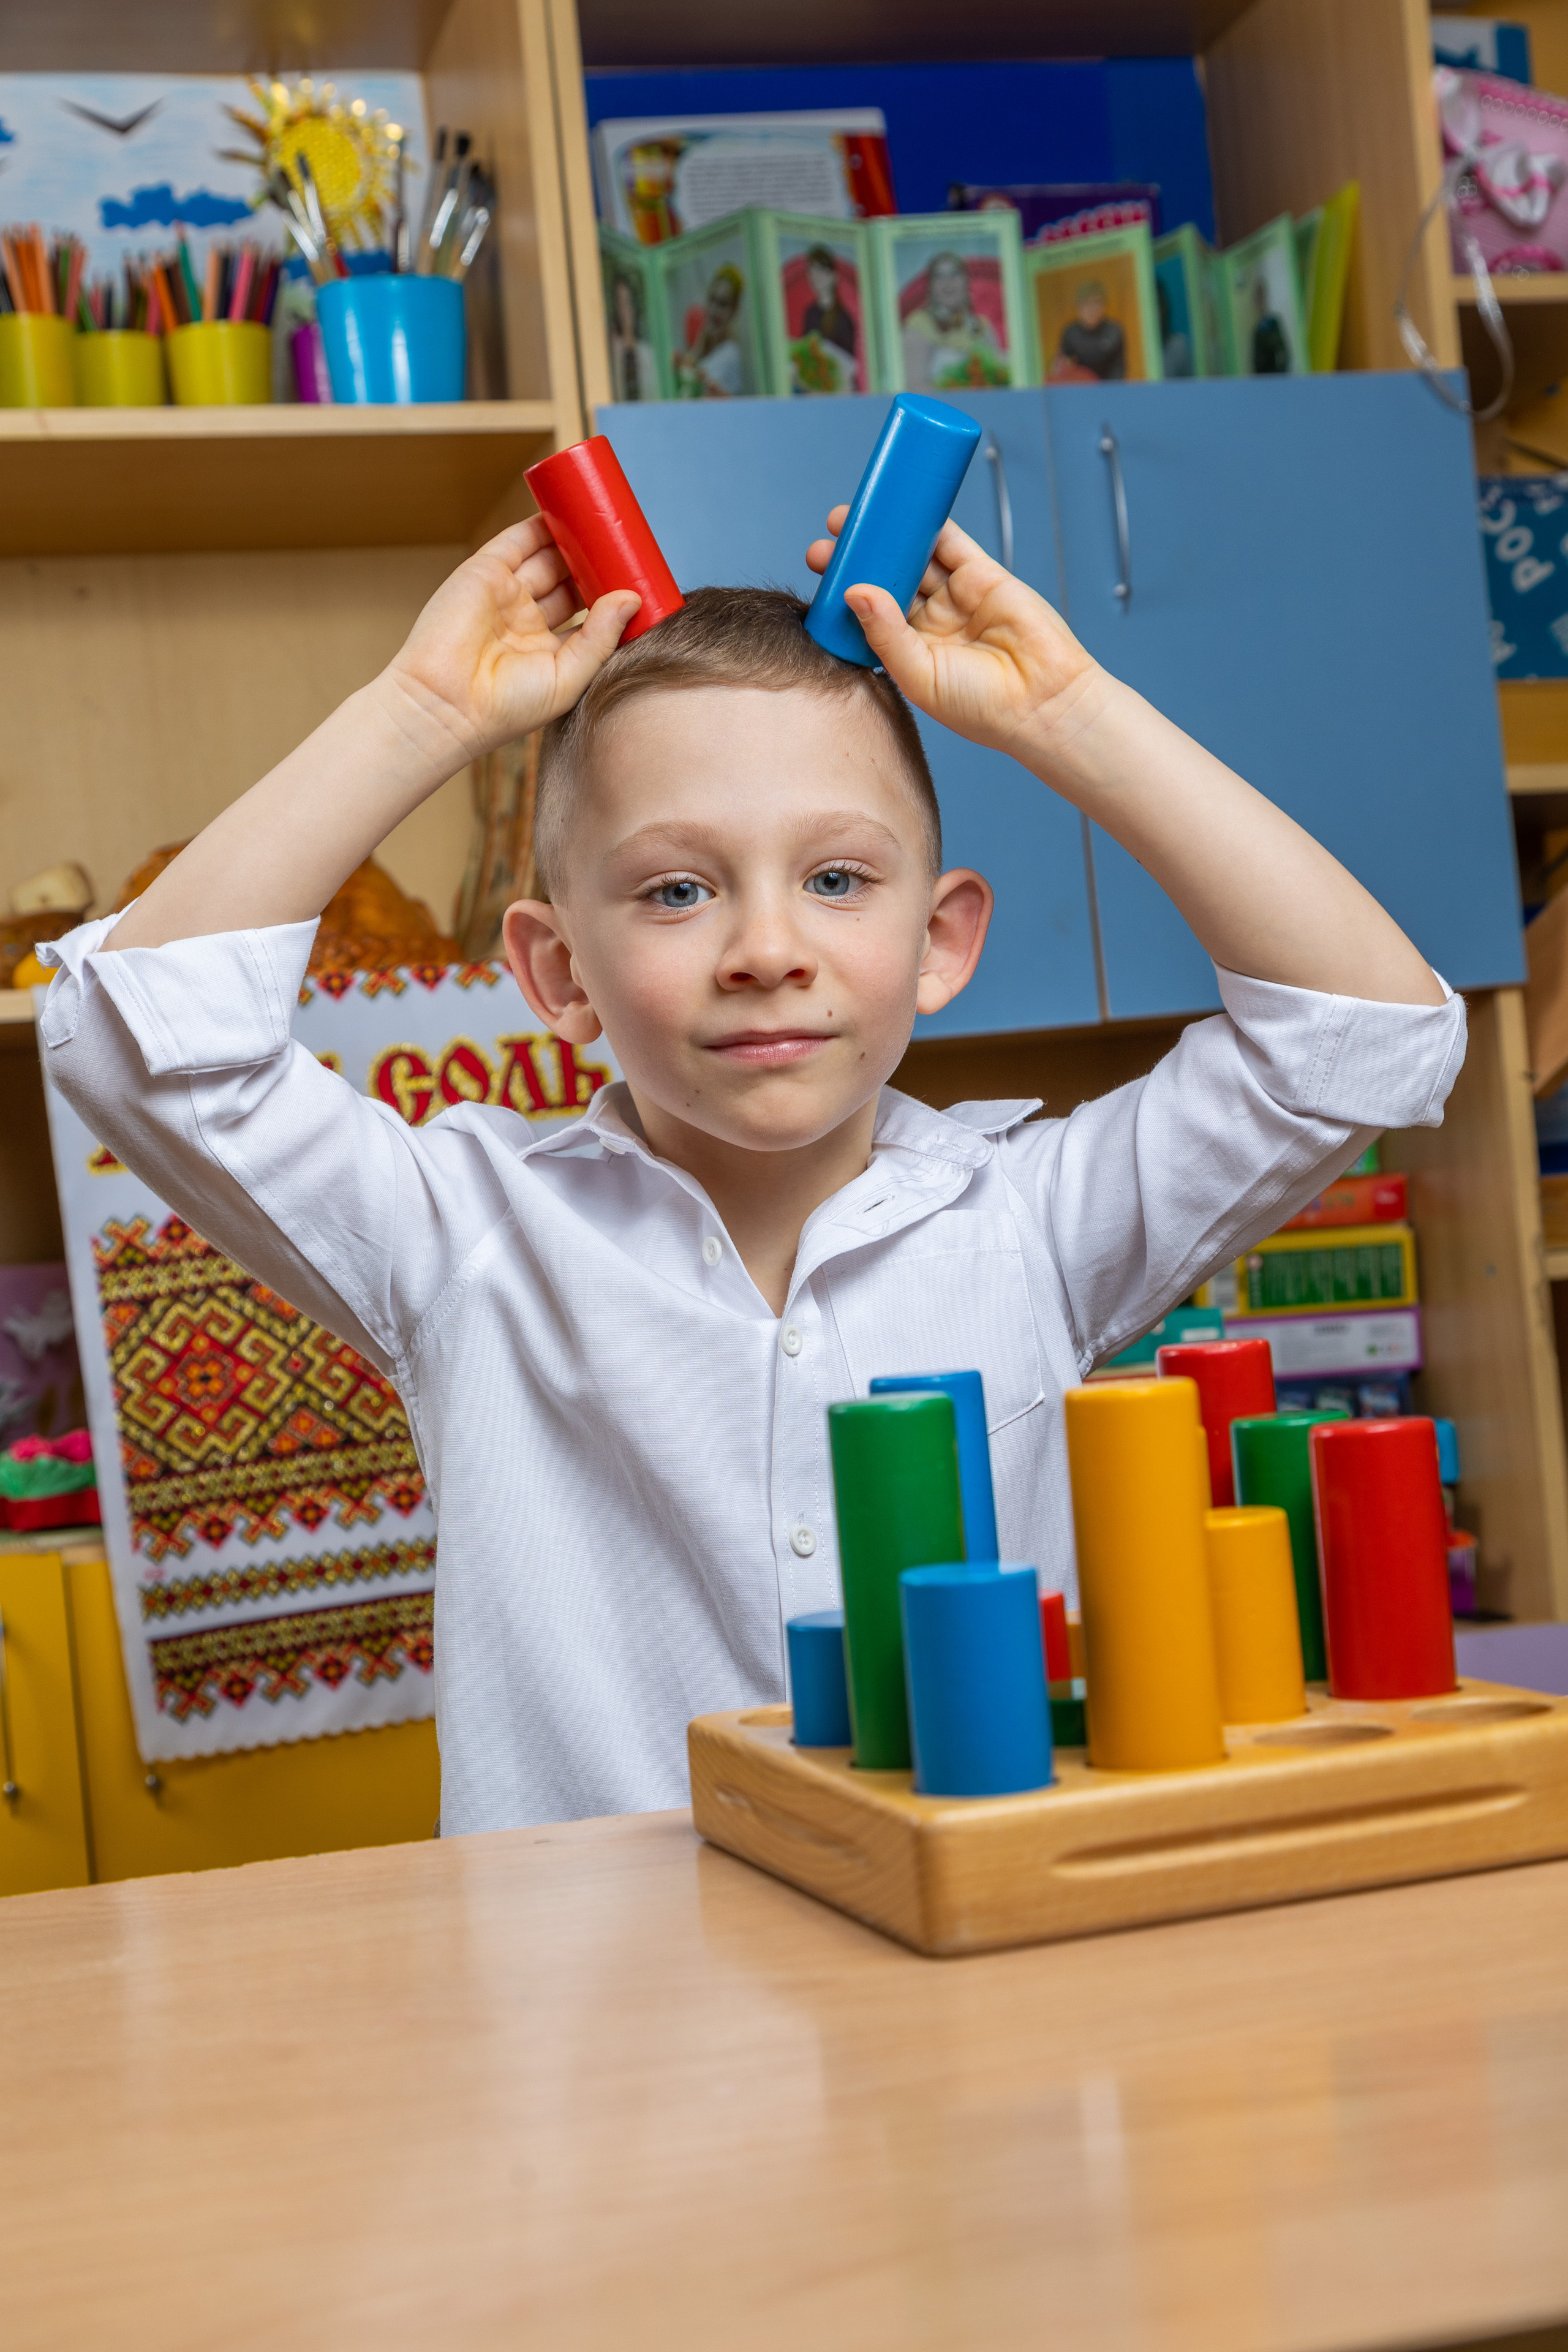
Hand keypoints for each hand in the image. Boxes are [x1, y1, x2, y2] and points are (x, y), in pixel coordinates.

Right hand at [381, 516, 640, 763]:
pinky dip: (540, 523)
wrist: (446, 702)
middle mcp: (526, 621)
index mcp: (548, 651)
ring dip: (573, 539)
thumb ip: (601, 638)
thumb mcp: (569, 677)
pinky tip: (566, 509)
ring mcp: (505, 595)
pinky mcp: (485, 572)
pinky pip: (518, 540)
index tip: (638, 579)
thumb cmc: (507, 707)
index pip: (587, 615)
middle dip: (595, 563)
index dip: (611, 595)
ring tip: (603, 521)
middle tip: (625, 544)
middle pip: (569, 581)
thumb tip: (632, 598)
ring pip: (547, 557)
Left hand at [806, 508, 1099, 759]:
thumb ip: (886, 634)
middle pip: (887, 578)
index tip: (821, 568)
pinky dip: (930, 521)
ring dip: (888, 535)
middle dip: (859, 556)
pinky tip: (905, 505)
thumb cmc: (982, 708)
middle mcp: (929, 623)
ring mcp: (956, 597)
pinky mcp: (984, 576)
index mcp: (908, 652)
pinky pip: (952, 542)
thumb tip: (854, 591)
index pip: (868, 612)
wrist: (1043, 703)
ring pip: (915, 556)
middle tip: (831, 535)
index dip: (844, 588)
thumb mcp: (920, 674)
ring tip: (856, 516)